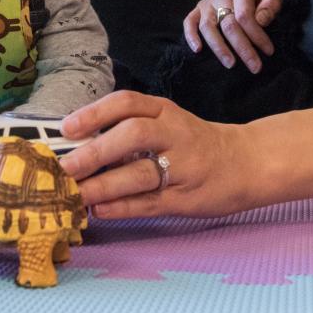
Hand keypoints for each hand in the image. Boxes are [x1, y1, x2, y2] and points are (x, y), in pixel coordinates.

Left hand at [59, 91, 255, 218]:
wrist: (246, 162)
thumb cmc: (194, 142)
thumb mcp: (168, 122)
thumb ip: (130, 127)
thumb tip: (77, 143)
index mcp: (164, 111)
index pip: (127, 103)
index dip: (94, 113)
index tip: (67, 128)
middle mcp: (175, 134)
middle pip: (133, 135)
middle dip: (96, 150)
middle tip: (66, 166)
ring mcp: (183, 167)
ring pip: (141, 173)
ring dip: (104, 184)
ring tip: (76, 193)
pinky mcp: (187, 198)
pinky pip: (151, 203)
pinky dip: (123, 207)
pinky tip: (100, 209)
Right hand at [183, 0, 284, 72]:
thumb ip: (273, 3)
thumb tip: (261, 20)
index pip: (245, 15)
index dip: (256, 35)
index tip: (268, 51)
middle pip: (228, 24)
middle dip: (243, 48)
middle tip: (255, 67)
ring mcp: (208, 2)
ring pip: (208, 26)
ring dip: (219, 48)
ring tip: (231, 64)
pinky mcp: (198, 9)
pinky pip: (189, 22)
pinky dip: (190, 36)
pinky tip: (198, 50)